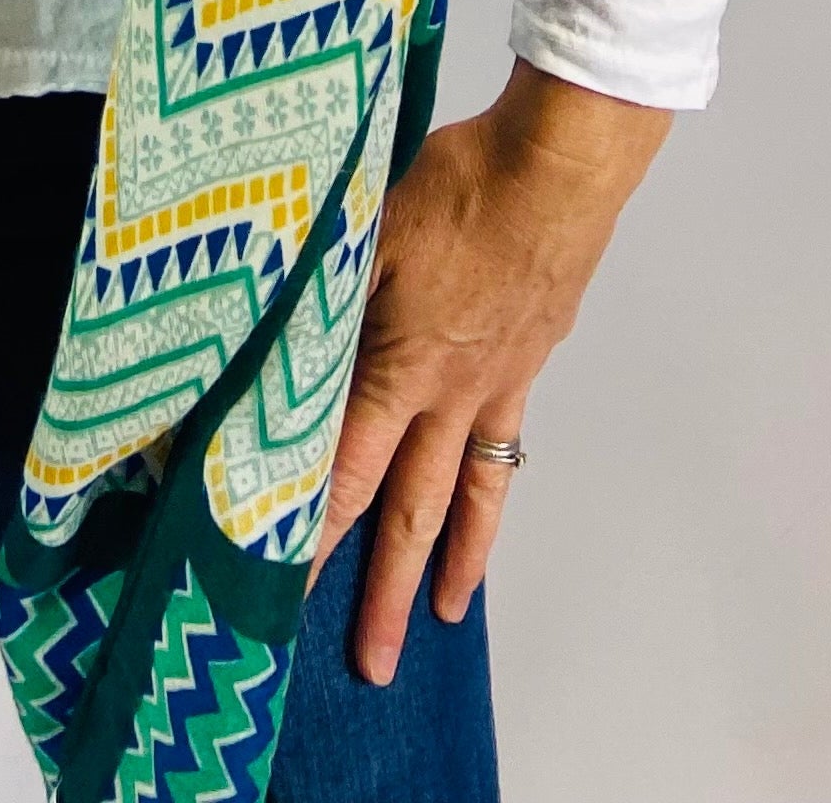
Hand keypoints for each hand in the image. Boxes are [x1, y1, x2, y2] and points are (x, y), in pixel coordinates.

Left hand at [312, 62, 669, 683]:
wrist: (556, 168)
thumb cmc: (458, 184)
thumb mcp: (367, 232)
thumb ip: (327, 298)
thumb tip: (275, 340)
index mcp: (400, 365)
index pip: (343, 472)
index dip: (310, 534)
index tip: (280, 585)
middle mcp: (447, 393)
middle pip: (407, 509)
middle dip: (383, 590)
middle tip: (371, 662)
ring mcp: (494, 384)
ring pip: (467, 495)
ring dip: (449, 563)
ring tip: (440, 619)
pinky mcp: (526, 362)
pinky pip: (504, 448)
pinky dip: (494, 494)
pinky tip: (486, 513)